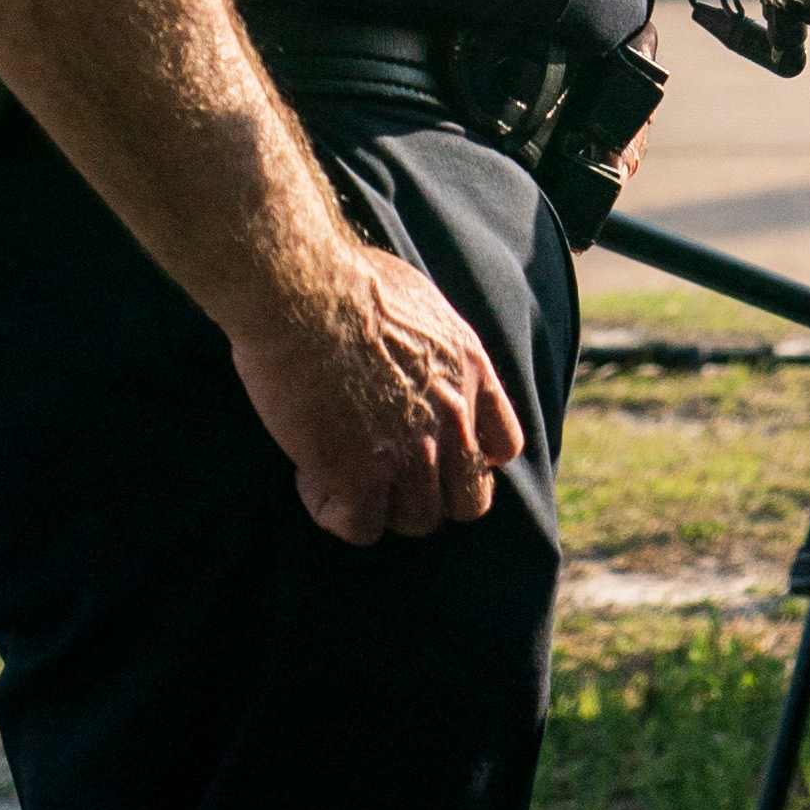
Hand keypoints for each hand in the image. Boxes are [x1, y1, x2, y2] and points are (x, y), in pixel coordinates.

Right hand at [224, 232, 522, 543]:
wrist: (307, 292)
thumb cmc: (348, 281)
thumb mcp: (422, 303)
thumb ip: (434, 344)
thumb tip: (415, 350)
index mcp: (472, 374)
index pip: (502, 448)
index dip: (468, 458)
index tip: (432, 448)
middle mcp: (453, 419)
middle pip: (468, 502)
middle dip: (428, 493)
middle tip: (382, 470)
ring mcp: (411, 453)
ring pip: (416, 521)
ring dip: (378, 504)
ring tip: (339, 469)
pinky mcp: (359, 477)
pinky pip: (361, 528)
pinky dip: (335, 511)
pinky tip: (311, 474)